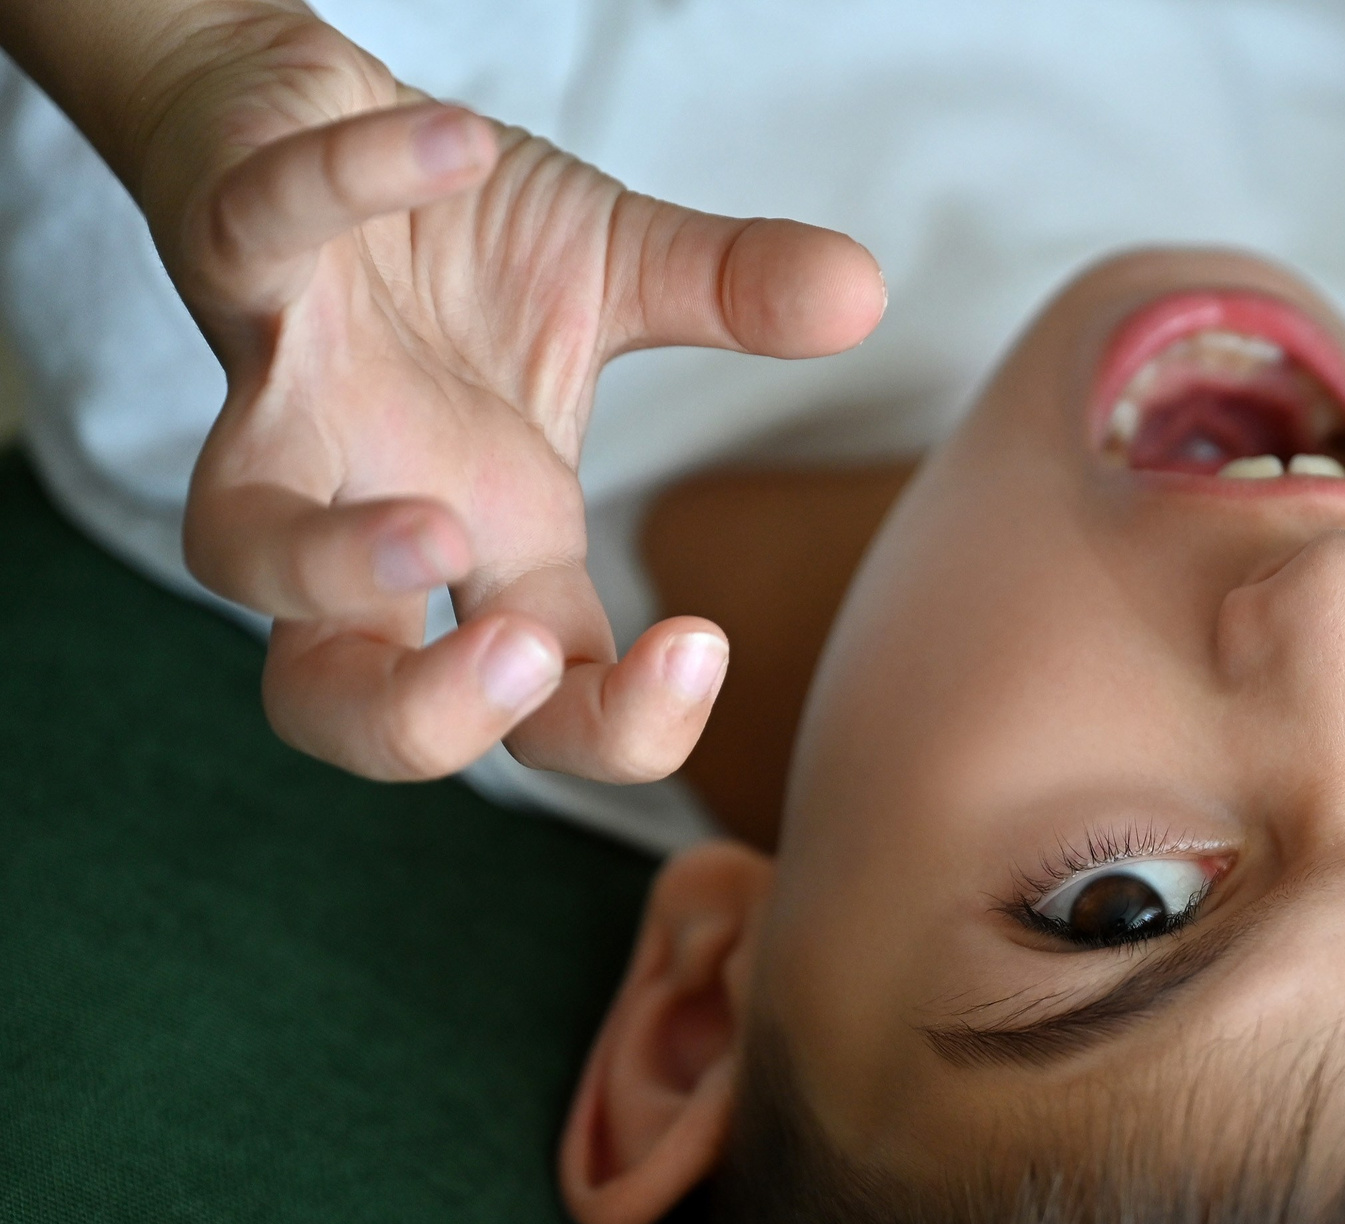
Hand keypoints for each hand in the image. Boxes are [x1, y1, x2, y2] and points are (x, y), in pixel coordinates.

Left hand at [129, 9, 882, 779]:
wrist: (294, 119)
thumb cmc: (450, 249)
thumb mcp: (618, 277)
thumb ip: (736, 298)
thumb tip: (863, 292)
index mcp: (489, 539)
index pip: (541, 707)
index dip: (613, 727)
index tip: (700, 646)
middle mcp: (370, 503)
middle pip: (330, 702)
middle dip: (423, 720)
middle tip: (522, 659)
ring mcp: (282, 401)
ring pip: (232, 549)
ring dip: (323, 567)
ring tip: (437, 532)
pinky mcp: (226, 258)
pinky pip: (256, 234)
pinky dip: (353, 183)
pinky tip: (459, 145)